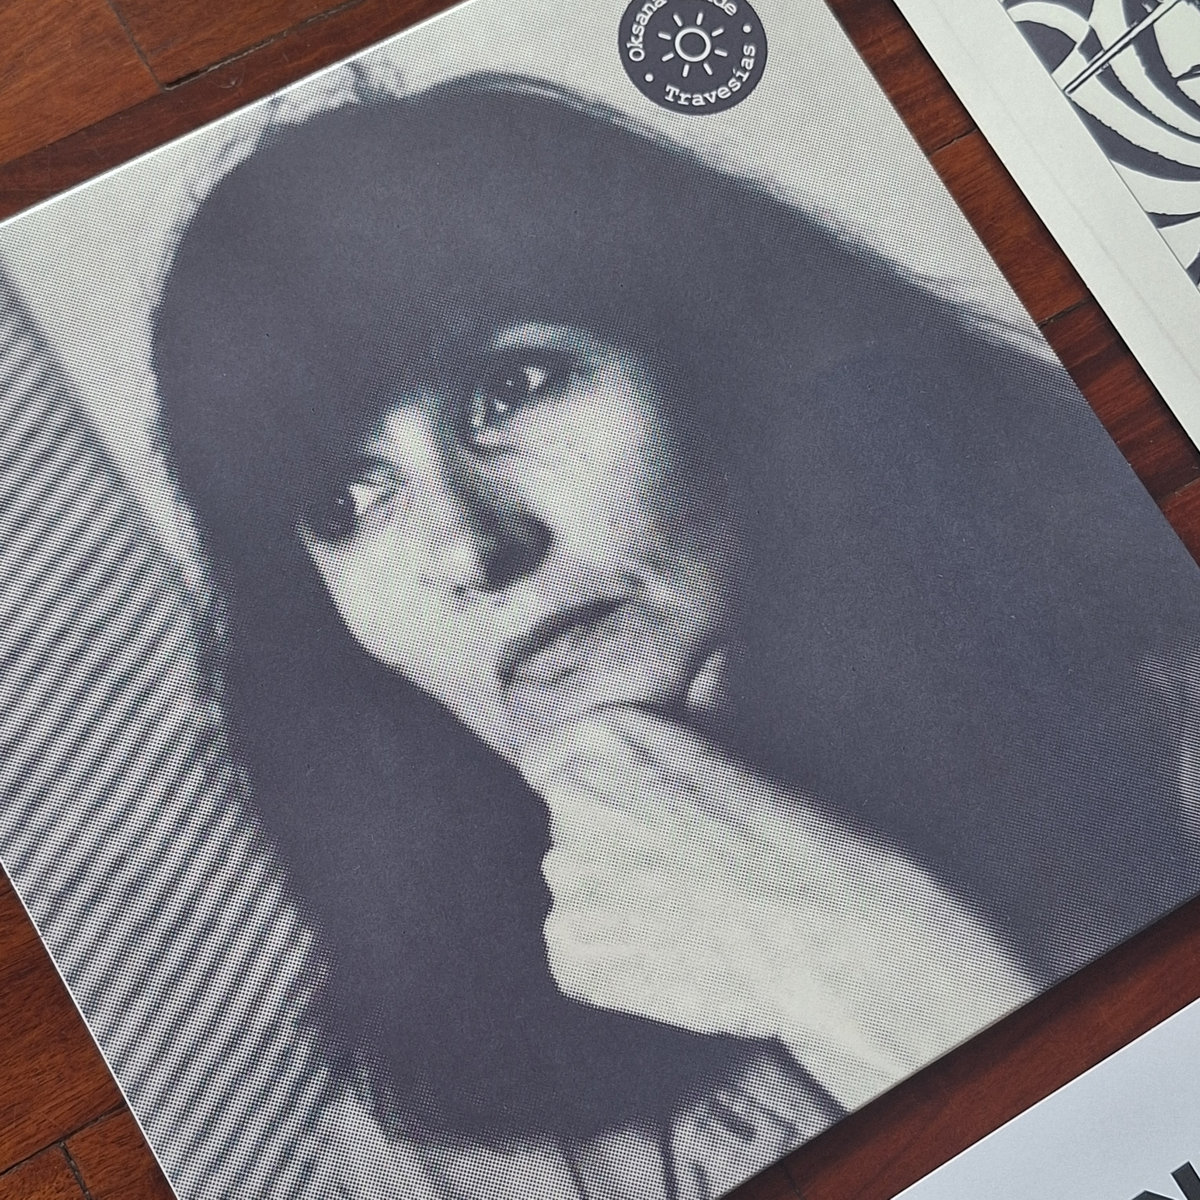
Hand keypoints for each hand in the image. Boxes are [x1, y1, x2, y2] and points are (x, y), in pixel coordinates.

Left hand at [519, 706, 1037, 1110]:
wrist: (831, 929)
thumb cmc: (796, 838)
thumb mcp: (721, 755)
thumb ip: (653, 752)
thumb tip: (623, 763)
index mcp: (603, 733)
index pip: (581, 767)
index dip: (633, 805)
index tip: (676, 828)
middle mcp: (571, 794)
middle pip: (578, 825)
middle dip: (618, 850)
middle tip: (688, 874)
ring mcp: (566, 873)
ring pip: (580, 887)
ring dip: (618, 903)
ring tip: (690, 915)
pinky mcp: (571, 946)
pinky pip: (578, 951)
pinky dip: (617, 961)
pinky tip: (675, 955)